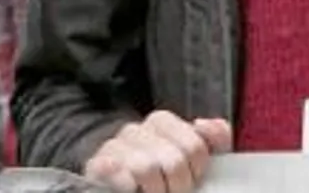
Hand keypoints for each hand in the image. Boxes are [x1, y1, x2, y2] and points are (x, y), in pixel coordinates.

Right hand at [83, 111, 230, 192]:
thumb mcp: (189, 152)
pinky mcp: (97, 164)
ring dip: (155, 189)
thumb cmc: (158, 168)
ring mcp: (114, 146)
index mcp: (161, 122)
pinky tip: (132, 188)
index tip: (194, 177)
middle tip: (174, 190)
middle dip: (178, 184)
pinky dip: (127, 184)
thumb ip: (211, 139)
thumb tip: (208, 126)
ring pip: (146, 168)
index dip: (198, 168)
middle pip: (173, 160)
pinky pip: (115, 172)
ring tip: (155, 192)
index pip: (194, 145)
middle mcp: (136, 130)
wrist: (116, 175)